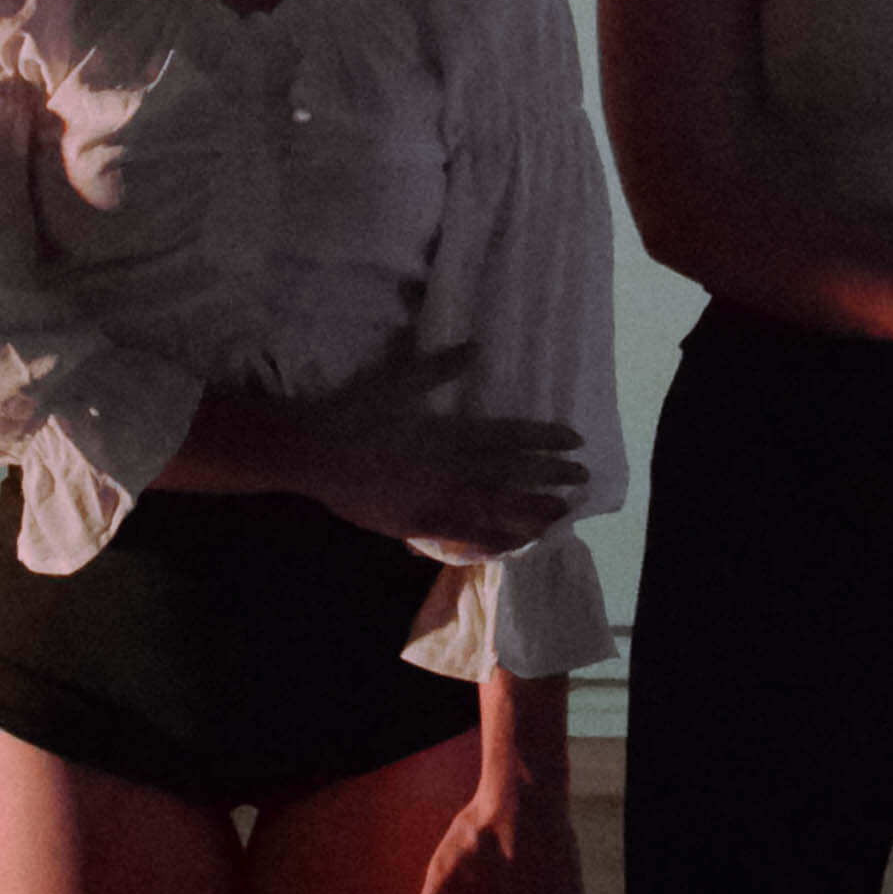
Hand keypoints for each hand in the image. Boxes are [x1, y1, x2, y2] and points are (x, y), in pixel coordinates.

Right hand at [285, 345, 589, 558]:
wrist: (312, 454)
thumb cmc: (353, 413)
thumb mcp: (395, 381)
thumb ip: (438, 368)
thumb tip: (476, 348)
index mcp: (447, 436)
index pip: (507, 439)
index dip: (542, 440)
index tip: (573, 440)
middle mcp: (448, 473)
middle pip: (508, 477)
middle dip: (547, 479)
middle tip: (581, 480)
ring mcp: (433, 503)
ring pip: (492, 512)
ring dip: (527, 514)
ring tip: (558, 517)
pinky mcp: (415, 524)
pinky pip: (461, 536)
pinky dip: (488, 539)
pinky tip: (506, 544)